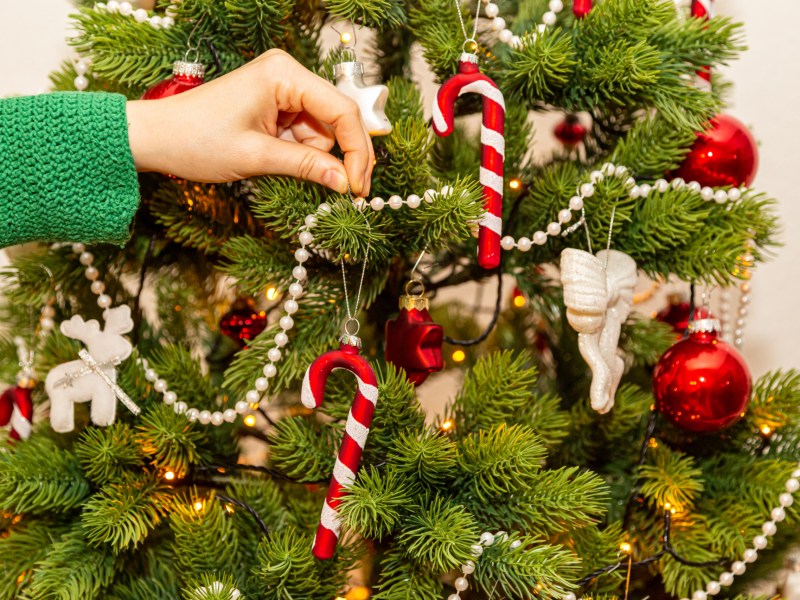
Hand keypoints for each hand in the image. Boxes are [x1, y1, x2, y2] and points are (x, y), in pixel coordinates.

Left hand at [126, 49, 374, 194]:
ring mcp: (281, 89)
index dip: (356, 151)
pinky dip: (299, 153)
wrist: (156, 138)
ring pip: (322, 131)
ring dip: (312, 156)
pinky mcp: (275, 104)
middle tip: (348, 191)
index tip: (359, 187)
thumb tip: (346, 183)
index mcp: (284, 74)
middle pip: (337, 120)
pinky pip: (304, 133)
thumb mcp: (256, 157)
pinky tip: (276, 159)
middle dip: (339, 156)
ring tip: (274, 164)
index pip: (342, 111)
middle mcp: (287, 74)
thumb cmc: (196, 140)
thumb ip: (306, 167)